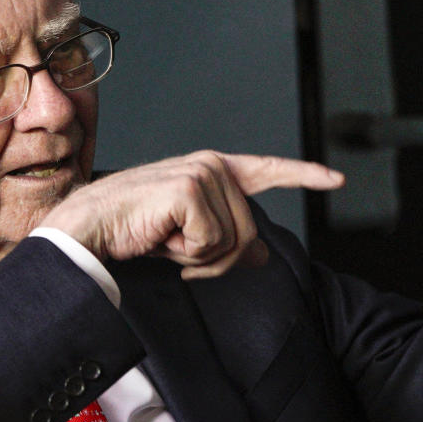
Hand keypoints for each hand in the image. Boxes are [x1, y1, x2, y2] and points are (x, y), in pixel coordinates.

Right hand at [41, 151, 342, 278]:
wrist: (88, 229)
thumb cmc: (129, 231)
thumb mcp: (187, 240)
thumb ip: (227, 240)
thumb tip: (262, 254)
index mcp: (210, 170)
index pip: (265, 171)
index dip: (302, 175)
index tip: (334, 180)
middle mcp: (211, 165)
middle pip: (248, 232)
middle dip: (214, 256)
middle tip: (172, 247)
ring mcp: (202, 173)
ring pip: (233, 241)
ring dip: (197, 256)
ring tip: (162, 238)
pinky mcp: (190, 189)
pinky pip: (211, 243)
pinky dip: (184, 253)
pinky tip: (158, 236)